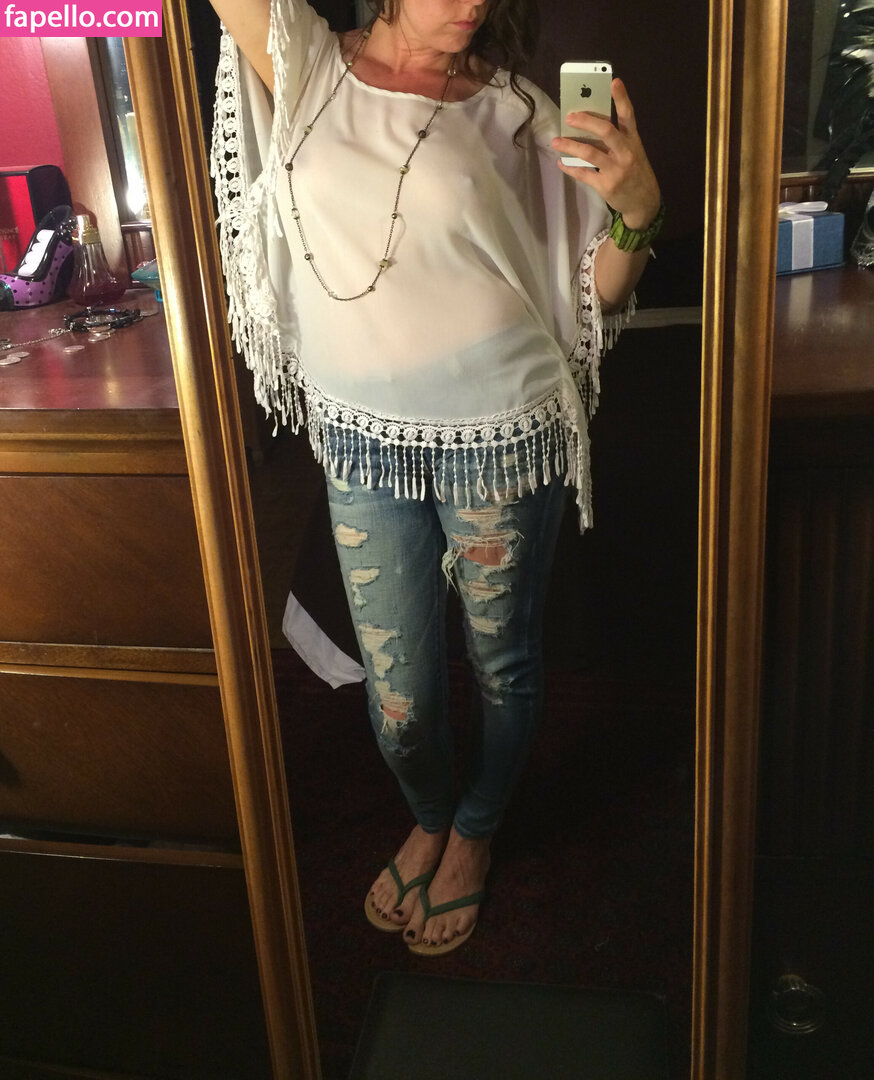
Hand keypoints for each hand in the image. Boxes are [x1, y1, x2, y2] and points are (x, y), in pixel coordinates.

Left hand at [552, 78, 660, 230]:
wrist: (644, 203)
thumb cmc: (635, 172)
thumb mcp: (633, 152)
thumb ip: (617, 139)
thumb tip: (590, 125)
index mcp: (633, 141)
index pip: (629, 115)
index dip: (622, 98)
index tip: (614, 81)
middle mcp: (626, 153)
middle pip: (606, 131)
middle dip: (586, 121)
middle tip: (569, 116)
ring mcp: (616, 170)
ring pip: (589, 153)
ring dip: (570, 146)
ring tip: (556, 141)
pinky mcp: (606, 186)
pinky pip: (583, 174)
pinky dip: (570, 168)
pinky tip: (561, 163)